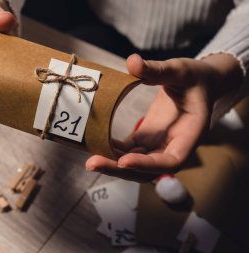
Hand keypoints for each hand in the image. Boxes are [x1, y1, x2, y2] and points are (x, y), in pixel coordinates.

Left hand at [86, 53, 241, 181]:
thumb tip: (132, 61)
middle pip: (147, 170)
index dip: (147, 165)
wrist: (199, 84)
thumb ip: (158, 69)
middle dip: (120, 169)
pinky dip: (113, 150)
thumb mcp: (180, 70)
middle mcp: (174, 147)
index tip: (123, 161)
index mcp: (190, 135)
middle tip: (92, 163)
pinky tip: (96, 143)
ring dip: (113, 163)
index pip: (171, 161)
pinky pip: (128, 151)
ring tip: (89, 159)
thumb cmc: (195, 78)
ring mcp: (158, 145)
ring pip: (135, 164)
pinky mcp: (146, 140)